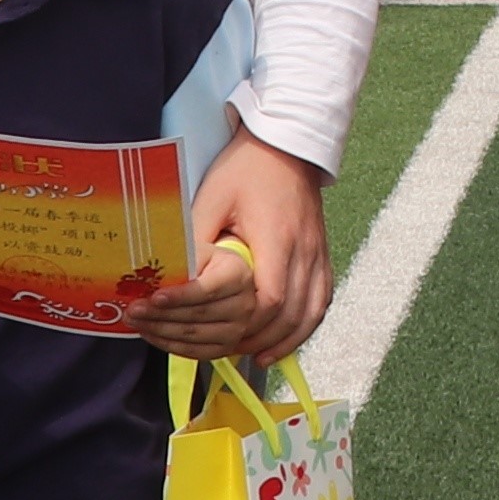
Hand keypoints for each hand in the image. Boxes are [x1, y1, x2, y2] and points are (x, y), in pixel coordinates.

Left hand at [164, 138, 331, 362]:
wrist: (286, 142)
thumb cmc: (245, 168)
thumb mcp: (211, 198)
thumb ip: (197, 241)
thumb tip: (176, 281)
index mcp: (276, 237)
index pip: (270, 297)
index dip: (247, 325)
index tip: (220, 336)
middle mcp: (304, 250)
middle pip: (290, 314)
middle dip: (259, 340)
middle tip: (225, 351)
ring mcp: (318, 253)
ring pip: (309, 313)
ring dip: (283, 340)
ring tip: (254, 356)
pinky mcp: (322, 254)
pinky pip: (321, 301)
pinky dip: (304, 327)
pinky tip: (284, 341)